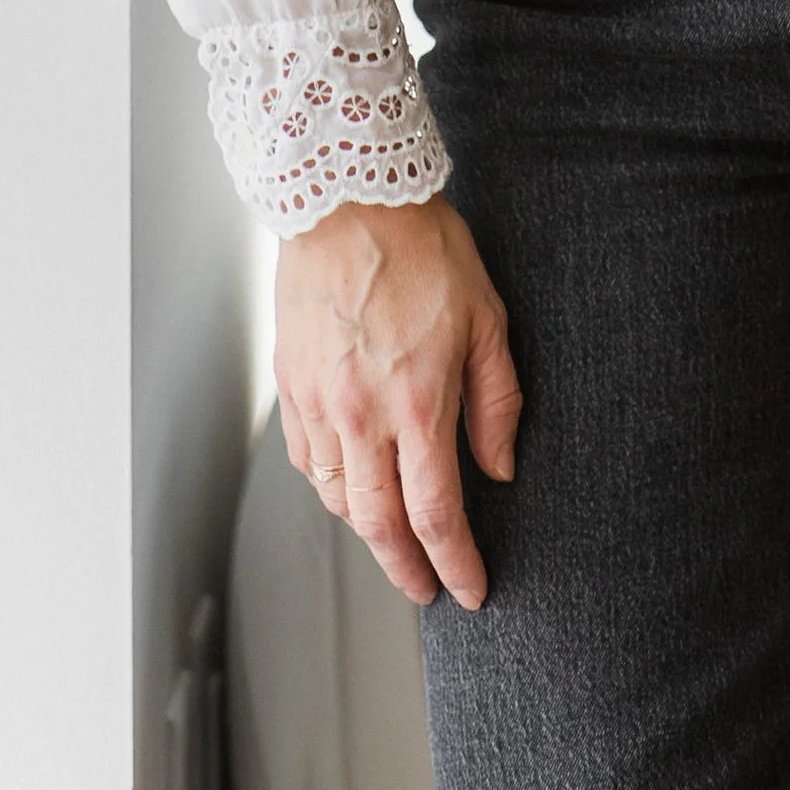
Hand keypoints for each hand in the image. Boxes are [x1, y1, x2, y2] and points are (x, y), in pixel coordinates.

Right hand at [275, 193, 521, 609]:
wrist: (347, 199)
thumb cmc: (423, 248)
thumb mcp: (487, 317)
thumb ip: (497, 401)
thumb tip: (498, 467)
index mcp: (417, 403)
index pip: (436, 513)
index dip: (455, 562)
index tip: (471, 588)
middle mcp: (361, 415)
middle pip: (379, 526)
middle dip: (406, 570)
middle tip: (426, 590)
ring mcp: (319, 403)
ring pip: (338, 500)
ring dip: (368, 533)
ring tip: (394, 541)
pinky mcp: (290, 385)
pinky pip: (308, 462)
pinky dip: (331, 489)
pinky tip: (350, 486)